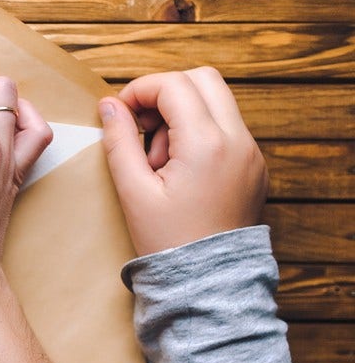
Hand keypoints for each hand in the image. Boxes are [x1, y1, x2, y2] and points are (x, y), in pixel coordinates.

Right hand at [100, 66, 267, 256]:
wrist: (208, 283)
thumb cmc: (169, 242)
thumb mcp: (133, 191)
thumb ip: (119, 141)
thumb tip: (109, 107)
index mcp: (207, 144)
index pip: (173, 86)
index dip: (140, 91)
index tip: (119, 114)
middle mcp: (238, 140)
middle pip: (202, 79)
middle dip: (165, 94)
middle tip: (141, 127)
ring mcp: (251, 152)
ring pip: (216, 101)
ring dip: (182, 114)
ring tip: (160, 160)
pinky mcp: (253, 165)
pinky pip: (226, 128)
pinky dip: (199, 133)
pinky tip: (179, 171)